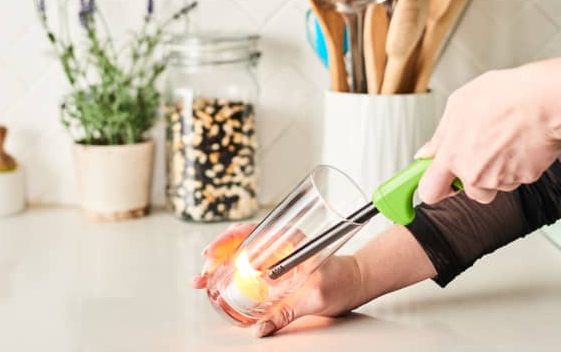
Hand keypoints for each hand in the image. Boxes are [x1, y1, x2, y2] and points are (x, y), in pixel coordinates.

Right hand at [192, 224, 363, 336]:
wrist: (358, 280)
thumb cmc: (343, 279)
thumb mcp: (316, 297)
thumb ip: (288, 313)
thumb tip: (261, 329)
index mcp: (289, 239)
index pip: (250, 231)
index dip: (226, 242)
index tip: (211, 254)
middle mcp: (280, 243)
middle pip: (239, 243)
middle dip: (216, 257)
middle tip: (202, 276)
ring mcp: (277, 254)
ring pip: (241, 255)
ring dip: (220, 266)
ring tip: (203, 281)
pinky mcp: (277, 267)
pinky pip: (250, 267)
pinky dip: (233, 274)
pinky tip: (221, 283)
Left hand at [415, 67, 560, 203]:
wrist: (544, 99)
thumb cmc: (503, 95)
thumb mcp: (458, 104)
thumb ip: (440, 135)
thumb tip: (427, 152)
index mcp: (452, 155)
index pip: (429, 191)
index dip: (433, 188)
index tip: (436, 181)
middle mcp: (474, 173)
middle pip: (469, 192)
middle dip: (474, 179)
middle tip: (482, 152)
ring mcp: (500, 179)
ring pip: (495, 186)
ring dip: (498, 172)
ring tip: (504, 141)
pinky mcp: (525, 178)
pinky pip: (518, 178)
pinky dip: (519, 165)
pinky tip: (520, 142)